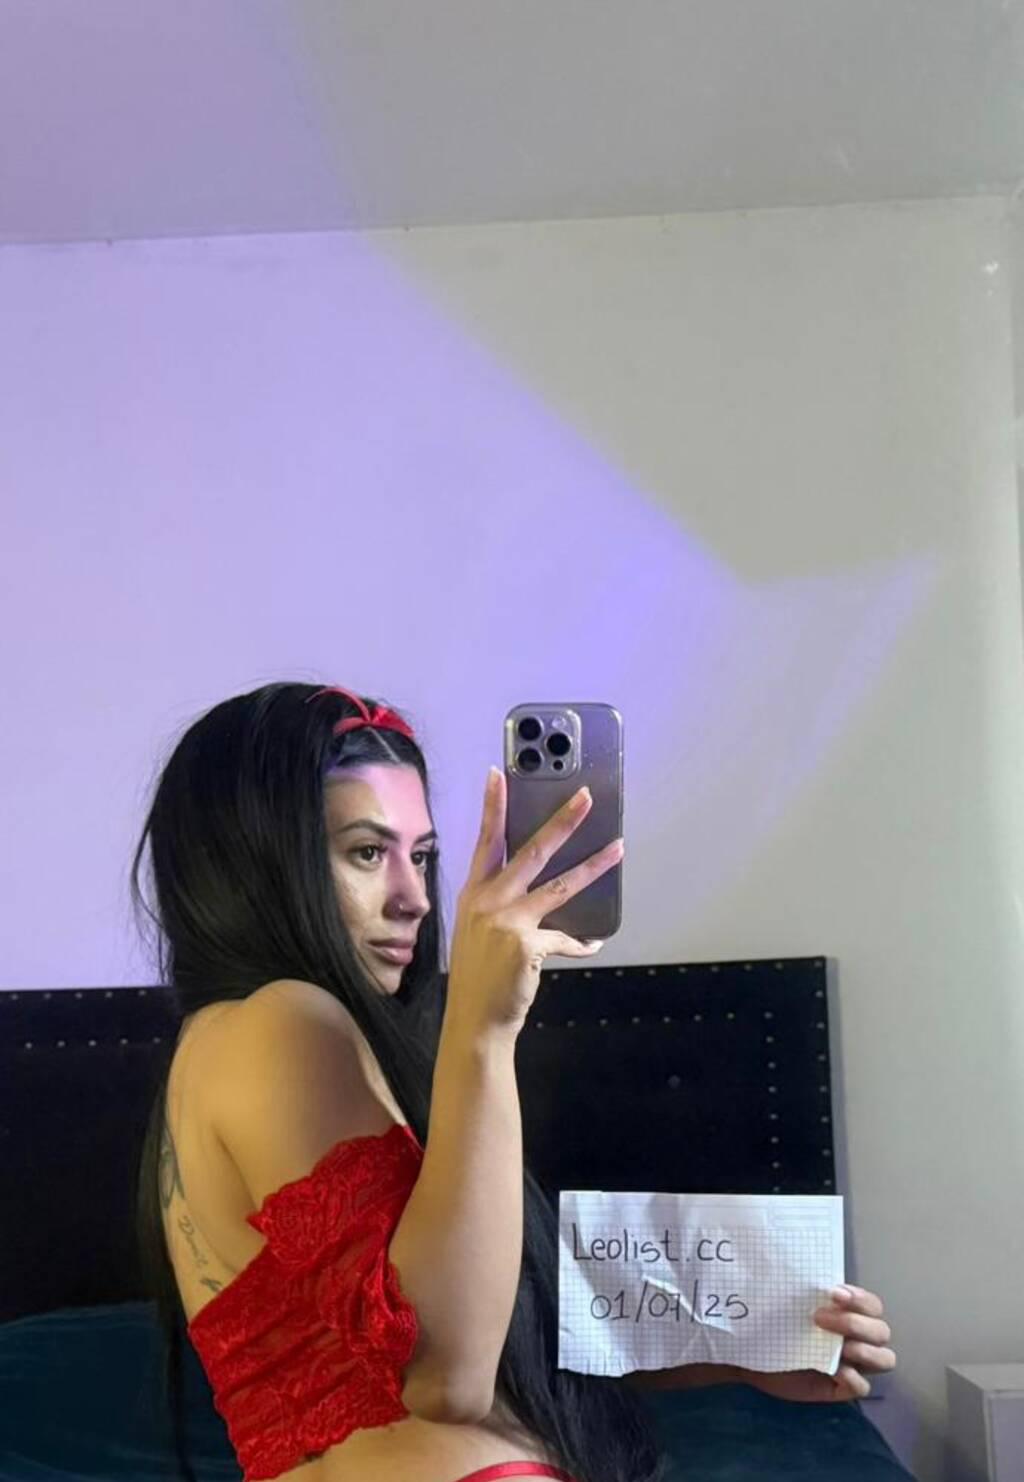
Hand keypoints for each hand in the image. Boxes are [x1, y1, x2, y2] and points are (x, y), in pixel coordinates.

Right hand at [445, 768, 623, 1037]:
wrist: (474, 1019)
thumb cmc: (479, 975)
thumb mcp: (478, 930)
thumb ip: (501, 905)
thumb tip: (537, 891)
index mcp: (474, 893)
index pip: (486, 841)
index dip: (493, 807)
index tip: (498, 774)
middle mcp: (488, 901)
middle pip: (531, 851)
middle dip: (561, 822)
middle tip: (585, 797)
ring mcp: (508, 921)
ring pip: (560, 885)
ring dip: (593, 866)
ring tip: (618, 848)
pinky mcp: (527, 944)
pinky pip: (566, 937)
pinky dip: (581, 941)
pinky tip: (592, 943)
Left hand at [746, 1285, 895, 1402]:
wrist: (753, 1351)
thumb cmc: (776, 1322)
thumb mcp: (788, 1302)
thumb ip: (803, 1291)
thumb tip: (799, 1268)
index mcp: (850, 1313)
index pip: (873, 1305)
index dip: (860, 1299)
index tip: (833, 1293)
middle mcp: (858, 1338)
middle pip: (881, 1331)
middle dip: (855, 1323)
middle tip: (819, 1318)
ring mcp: (853, 1364)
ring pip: (884, 1359)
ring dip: (864, 1351)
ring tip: (837, 1347)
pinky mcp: (842, 1389)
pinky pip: (862, 1387)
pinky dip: (853, 1378)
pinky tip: (834, 1370)